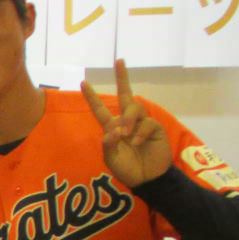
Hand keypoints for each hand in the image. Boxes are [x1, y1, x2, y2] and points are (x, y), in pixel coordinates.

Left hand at [81, 59, 170, 188]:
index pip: (100, 109)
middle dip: (122, 77)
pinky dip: (140, 132)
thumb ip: (108, 146)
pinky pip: (147, 123)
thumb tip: (113, 131)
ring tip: (126, 135)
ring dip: (129, 119)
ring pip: (134, 107)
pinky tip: (137, 143)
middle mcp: (127, 122)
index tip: (83, 82)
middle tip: (119, 61)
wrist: (147, 178)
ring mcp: (141, 123)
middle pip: (125, 95)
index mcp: (112, 128)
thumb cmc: (127, 169)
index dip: (92, 97)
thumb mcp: (111, 159)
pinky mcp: (155, 128)